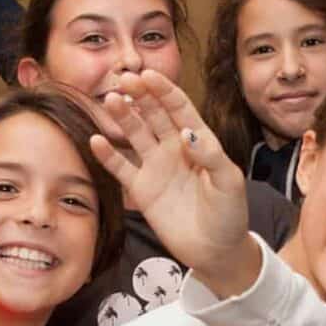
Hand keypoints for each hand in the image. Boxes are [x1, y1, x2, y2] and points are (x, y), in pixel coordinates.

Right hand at [90, 71, 255, 282]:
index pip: (179, 108)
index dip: (164, 91)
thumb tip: (188, 133)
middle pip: (154, 115)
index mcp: (198, 140)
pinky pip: (121, 167)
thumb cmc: (230, 214)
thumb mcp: (229, 182)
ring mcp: (156, 167)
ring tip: (109, 101)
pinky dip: (108, 154)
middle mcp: (174, 148)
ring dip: (123, 118)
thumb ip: (210, 156)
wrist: (216, 250)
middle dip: (140, 95)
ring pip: (135, 135)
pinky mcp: (142, 189)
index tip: (149, 75)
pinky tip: (95, 139)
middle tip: (124, 80)